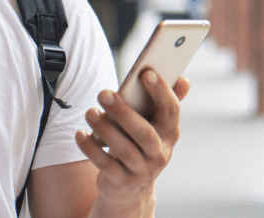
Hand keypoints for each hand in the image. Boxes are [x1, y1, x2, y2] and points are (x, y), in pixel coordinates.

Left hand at [75, 71, 190, 216]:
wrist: (131, 189)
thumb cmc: (141, 145)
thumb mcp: (155, 126)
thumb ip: (164, 102)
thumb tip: (184, 80)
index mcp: (170, 134)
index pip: (171, 112)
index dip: (161, 92)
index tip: (146, 73)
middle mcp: (159, 154)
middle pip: (144, 133)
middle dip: (123, 112)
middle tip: (103, 93)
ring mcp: (141, 171)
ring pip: (124, 150)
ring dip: (105, 129)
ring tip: (90, 112)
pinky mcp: (122, 182)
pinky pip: (105, 165)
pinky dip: (91, 149)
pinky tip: (80, 134)